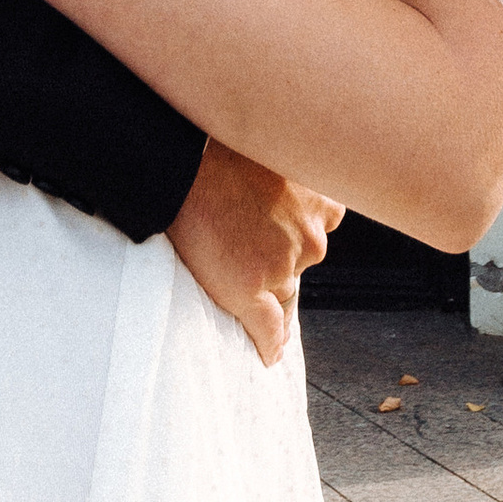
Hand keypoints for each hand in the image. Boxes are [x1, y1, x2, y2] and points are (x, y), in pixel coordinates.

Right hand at [168, 142, 344, 367]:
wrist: (181, 161)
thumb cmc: (218, 148)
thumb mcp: (272, 150)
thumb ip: (288, 180)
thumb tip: (293, 198)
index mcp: (321, 199)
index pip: (319, 232)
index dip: (295, 235)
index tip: (276, 235)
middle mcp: (311, 235)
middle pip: (301, 263)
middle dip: (281, 258)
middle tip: (246, 244)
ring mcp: (282, 265)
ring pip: (283, 290)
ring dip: (268, 288)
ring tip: (235, 272)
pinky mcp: (251, 290)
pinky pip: (269, 329)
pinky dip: (268, 344)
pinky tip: (267, 353)